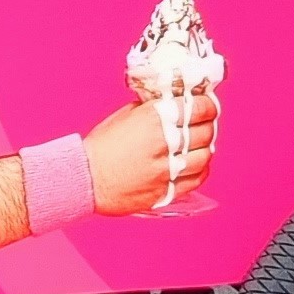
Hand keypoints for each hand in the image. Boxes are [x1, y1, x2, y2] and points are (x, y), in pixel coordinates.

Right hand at [82, 87, 218, 214]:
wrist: (85, 178)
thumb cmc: (100, 147)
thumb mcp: (123, 117)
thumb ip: (149, 110)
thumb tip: (168, 105)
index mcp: (153, 118)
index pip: (197, 108)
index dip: (208, 105)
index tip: (208, 104)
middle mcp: (164, 142)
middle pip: (205, 131)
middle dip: (209, 125)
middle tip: (206, 122)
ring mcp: (168, 168)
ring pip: (205, 156)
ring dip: (206, 148)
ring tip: (201, 144)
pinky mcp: (167, 190)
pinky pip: (196, 179)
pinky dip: (200, 170)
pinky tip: (196, 165)